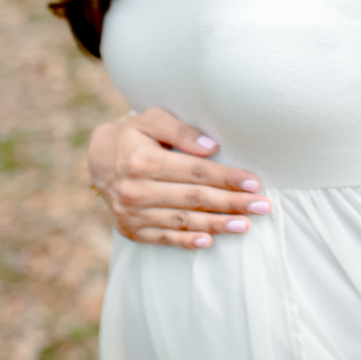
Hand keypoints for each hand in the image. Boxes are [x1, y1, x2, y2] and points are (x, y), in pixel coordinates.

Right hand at [87, 108, 270, 247]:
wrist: (98, 158)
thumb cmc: (134, 134)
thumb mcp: (152, 119)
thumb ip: (181, 131)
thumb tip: (212, 147)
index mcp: (144, 161)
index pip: (196, 172)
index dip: (227, 178)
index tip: (254, 183)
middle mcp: (136, 189)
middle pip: (194, 198)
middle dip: (232, 203)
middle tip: (262, 206)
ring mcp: (132, 213)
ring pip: (183, 221)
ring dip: (217, 224)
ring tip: (245, 225)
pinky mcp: (130, 229)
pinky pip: (163, 237)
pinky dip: (187, 241)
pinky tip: (209, 240)